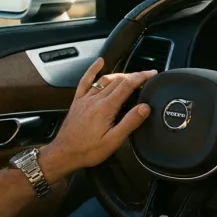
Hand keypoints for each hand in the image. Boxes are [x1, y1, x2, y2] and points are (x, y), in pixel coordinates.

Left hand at [40, 58, 156, 180]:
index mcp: (106, 107)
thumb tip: (145, 108)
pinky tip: (99, 63)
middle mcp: (96, 99)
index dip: (142, 77)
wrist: (63, 154)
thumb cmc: (88, 150)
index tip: (152, 74)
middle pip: (118, 80)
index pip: (128, 85)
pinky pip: (85, 81)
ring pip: (105, 80)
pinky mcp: (78, 101)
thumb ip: (130, 122)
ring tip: (131, 76)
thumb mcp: (113, 141)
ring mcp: (86, 99)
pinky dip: (93, 70)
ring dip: (120, 75)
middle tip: (147, 76)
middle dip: (135, 76)